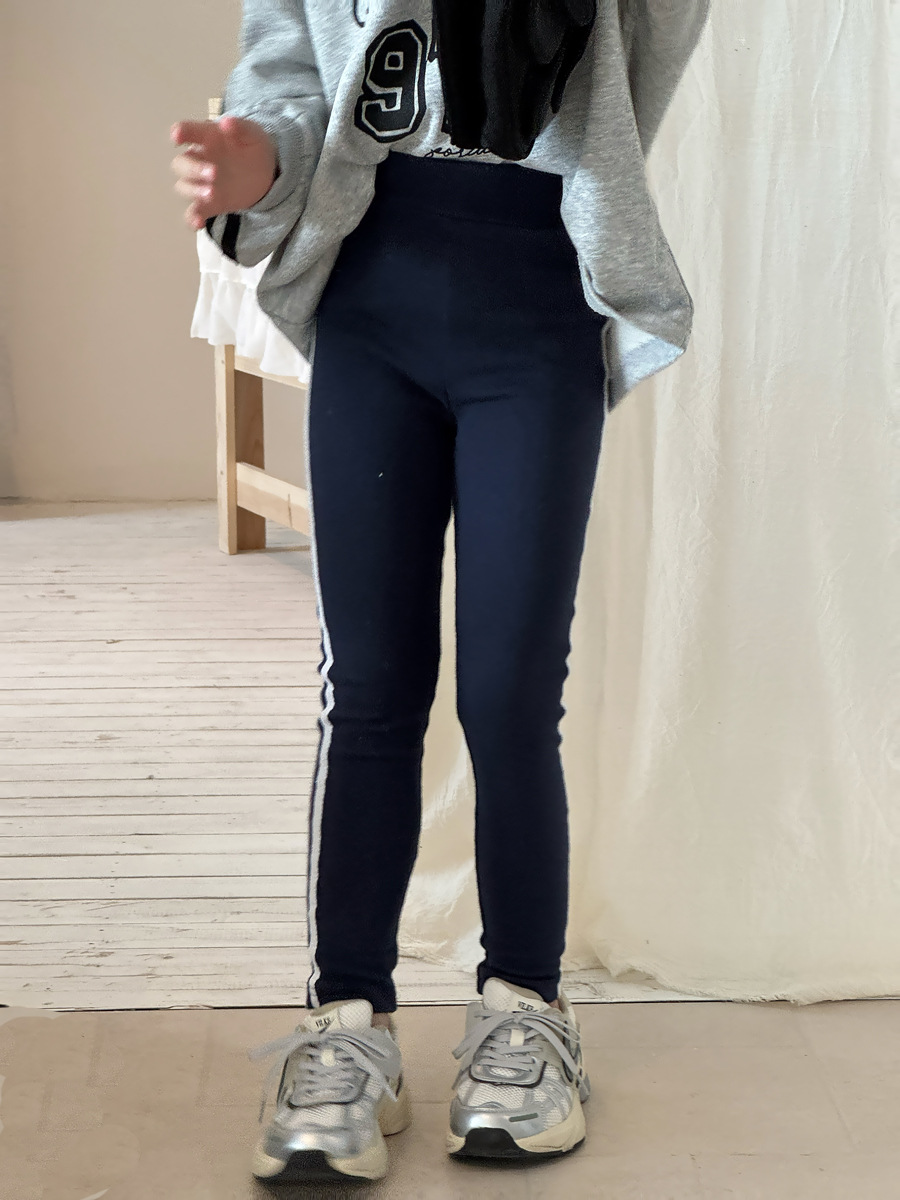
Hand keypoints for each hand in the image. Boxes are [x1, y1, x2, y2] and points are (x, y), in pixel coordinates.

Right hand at [170, 115, 278, 230]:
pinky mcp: (209, 204)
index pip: (189, 132)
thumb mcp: (252, 133)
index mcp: (206, 138)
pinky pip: (193, 212)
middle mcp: (199, 160)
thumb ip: (240, 128)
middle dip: (193, 169)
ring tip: (212, 194)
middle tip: (214, 173)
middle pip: (181, 164)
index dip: (181, 133)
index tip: (177, 136)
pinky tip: (198, 224)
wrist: (265, 172)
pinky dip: (192, 218)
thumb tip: (226, 122)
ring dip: (194, 191)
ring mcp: (202, 183)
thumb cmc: (253, 145)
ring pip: (184, 187)